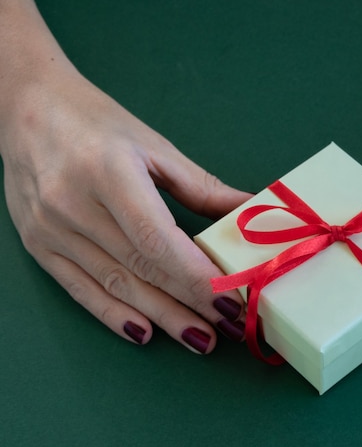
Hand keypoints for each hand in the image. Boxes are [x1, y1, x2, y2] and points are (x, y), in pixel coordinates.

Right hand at [2, 62, 251, 352]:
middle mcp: (73, 204)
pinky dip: (113, 315)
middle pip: (142, 267)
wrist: (25, 107)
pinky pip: (80, 289)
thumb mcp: (155, 147)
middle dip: (190, 302)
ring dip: (162, 316)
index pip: (157, 239)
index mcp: (108, 172)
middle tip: (229, 327)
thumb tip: (251, 212)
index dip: (196, 276)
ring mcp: (51, 229)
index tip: (230, 300)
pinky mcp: (38, 245)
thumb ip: (203, 188)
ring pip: (116, 284)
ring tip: (200, 339)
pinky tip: (145, 333)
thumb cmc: (97, 123)